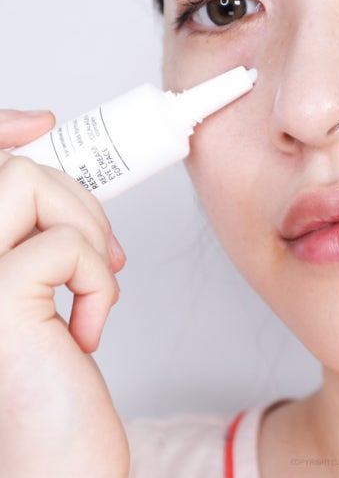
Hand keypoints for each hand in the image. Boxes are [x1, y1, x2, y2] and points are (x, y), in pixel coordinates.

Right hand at [0, 110, 128, 477]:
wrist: (54, 461)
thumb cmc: (50, 381)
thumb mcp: (38, 291)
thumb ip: (33, 234)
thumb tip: (55, 175)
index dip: (0, 129)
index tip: (41, 121)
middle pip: (9, 169)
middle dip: (75, 197)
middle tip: (101, 254)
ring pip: (30, 185)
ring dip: (87, 229)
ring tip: (96, 283)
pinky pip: (65, 244)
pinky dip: (98, 279)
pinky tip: (89, 327)